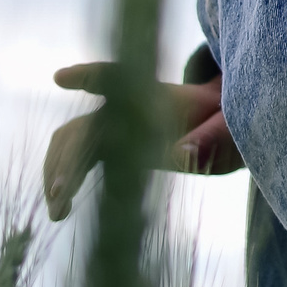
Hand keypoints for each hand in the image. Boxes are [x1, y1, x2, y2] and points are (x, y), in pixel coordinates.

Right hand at [42, 59, 243, 220]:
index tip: (61, 77)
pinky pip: (75, 159)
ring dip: (58, 172)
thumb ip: (212, 140)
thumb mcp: (229, 133)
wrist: (216, 126)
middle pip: (85, 126)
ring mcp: (112, 124)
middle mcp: (125, 106)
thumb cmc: (224, 125)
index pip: (117, 77)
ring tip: (57, 211)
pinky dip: (64, 180)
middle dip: (68, 157)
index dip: (89, 75)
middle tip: (61, 193)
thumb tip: (180, 154)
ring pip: (70, 142)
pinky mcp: (107, 146)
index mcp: (155, 95)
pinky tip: (61, 210)